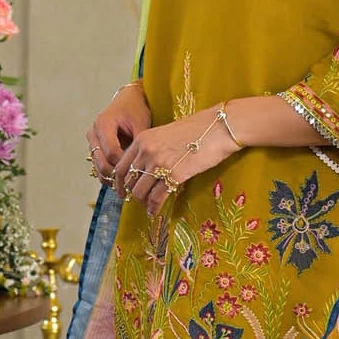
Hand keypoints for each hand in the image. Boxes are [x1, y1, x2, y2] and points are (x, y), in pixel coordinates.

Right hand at [87, 83, 151, 187]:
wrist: (128, 100)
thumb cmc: (136, 109)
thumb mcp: (141, 123)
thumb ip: (140, 144)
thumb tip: (142, 167)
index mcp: (103, 124)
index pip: (111, 152)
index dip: (123, 166)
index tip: (137, 175)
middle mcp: (93, 133)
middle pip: (101, 162)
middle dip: (116, 176)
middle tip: (132, 186)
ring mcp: (92, 141)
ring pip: (98, 167)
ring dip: (111, 178)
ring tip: (127, 187)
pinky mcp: (95, 148)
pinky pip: (99, 166)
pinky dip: (109, 175)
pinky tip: (122, 182)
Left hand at [112, 106, 236, 216]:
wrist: (218, 127)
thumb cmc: (198, 129)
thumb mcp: (167, 134)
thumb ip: (153, 148)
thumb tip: (147, 168)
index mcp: (142, 139)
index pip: (121, 166)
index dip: (120, 182)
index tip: (123, 191)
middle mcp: (146, 151)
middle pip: (129, 181)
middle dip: (132, 193)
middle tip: (139, 200)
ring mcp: (159, 163)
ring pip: (139, 192)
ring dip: (143, 202)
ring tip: (149, 205)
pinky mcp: (174, 175)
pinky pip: (156, 197)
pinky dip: (154, 207)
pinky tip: (155, 211)